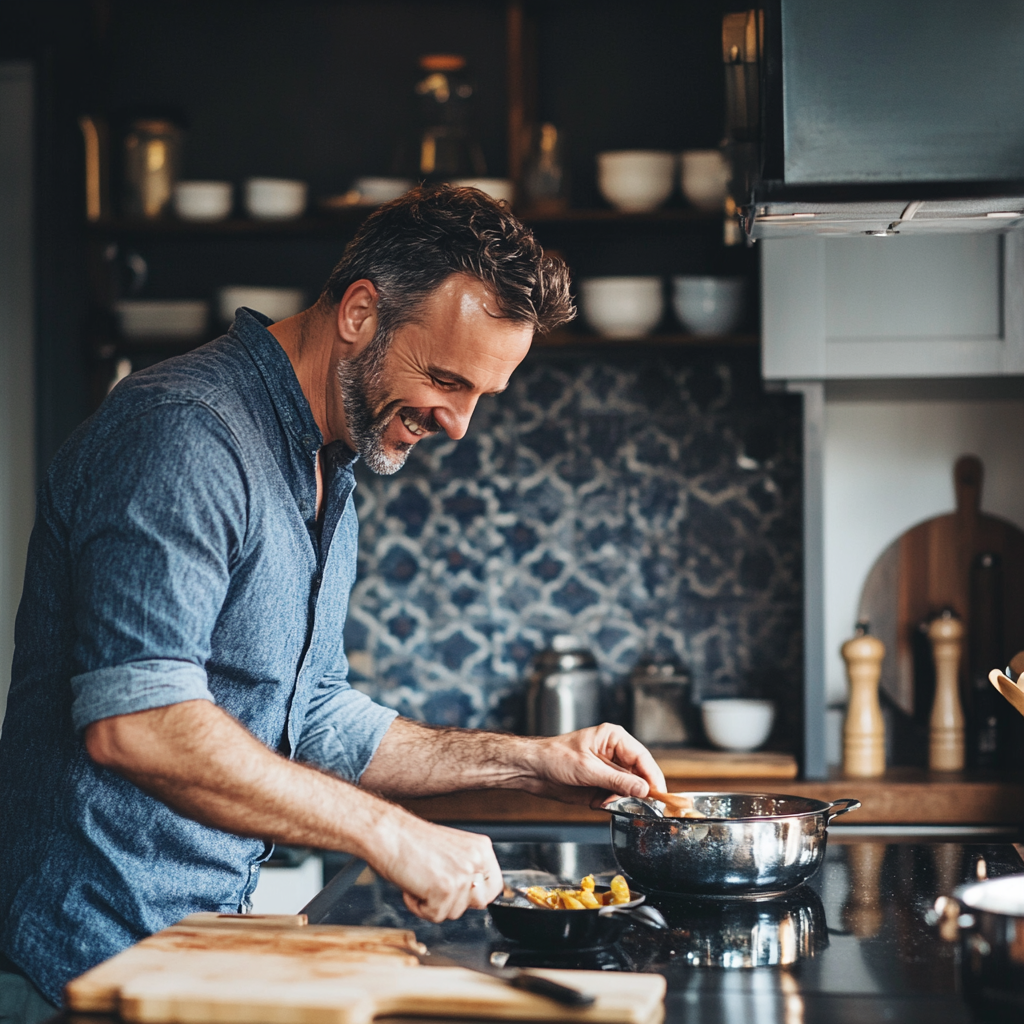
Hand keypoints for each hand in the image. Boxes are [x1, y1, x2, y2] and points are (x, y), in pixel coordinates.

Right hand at [366, 809, 502, 922]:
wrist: (389, 833)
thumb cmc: (412, 841)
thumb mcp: (452, 851)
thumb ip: (467, 868)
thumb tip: (475, 894)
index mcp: (481, 848)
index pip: (495, 887)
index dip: (475, 896)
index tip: (460, 895)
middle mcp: (476, 860)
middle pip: (476, 904)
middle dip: (454, 901)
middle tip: (433, 883)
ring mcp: (462, 875)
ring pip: (453, 913)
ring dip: (432, 903)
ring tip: (420, 879)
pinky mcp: (445, 890)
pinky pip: (434, 916)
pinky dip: (418, 906)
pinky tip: (412, 886)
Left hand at [522, 723, 666, 806]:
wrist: (532, 770)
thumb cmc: (554, 757)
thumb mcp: (587, 769)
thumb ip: (617, 780)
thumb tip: (643, 789)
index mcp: (613, 738)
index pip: (642, 758)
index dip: (652, 777)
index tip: (660, 794)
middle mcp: (614, 753)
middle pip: (639, 775)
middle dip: (638, 791)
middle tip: (641, 806)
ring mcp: (608, 770)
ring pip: (629, 789)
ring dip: (623, 799)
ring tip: (607, 802)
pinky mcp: (601, 785)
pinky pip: (617, 798)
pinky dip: (612, 804)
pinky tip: (599, 803)